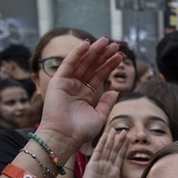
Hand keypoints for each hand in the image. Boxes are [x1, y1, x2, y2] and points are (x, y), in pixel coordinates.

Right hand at [37, 38, 121, 160]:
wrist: (65, 136)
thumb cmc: (81, 130)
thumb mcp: (99, 115)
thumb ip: (106, 102)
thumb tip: (116, 91)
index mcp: (84, 94)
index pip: (98, 75)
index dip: (109, 65)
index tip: (120, 56)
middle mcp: (75, 87)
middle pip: (92, 66)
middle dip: (104, 55)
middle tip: (116, 44)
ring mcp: (66, 83)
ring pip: (82, 63)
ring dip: (94, 51)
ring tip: (106, 41)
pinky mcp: (58, 81)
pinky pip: (68, 64)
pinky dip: (77, 53)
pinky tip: (88, 44)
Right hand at [77, 128, 136, 177]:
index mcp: (114, 172)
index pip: (120, 157)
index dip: (124, 148)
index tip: (128, 140)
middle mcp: (107, 166)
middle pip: (114, 150)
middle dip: (119, 141)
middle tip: (124, 131)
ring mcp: (100, 164)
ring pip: (108, 148)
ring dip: (111, 139)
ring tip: (115, 130)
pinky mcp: (93, 163)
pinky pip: (99, 151)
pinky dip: (102, 143)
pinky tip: (106, 135)